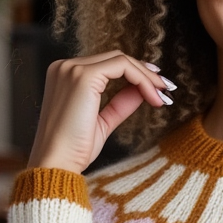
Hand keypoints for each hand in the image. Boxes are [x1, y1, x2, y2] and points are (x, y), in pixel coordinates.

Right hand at [28, 52, 175, 172]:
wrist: (57, 163)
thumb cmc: (74, 150)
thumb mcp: (103, 122)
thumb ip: (120, 103)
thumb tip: (142, 90)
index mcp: (66, 76)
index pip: (107, 65)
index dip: (135, 74)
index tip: (156, 90)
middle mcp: (65, 67)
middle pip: (115, 59)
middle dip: (145, 73)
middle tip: (166, 90)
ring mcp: (72, 69)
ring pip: (120, 60)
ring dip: (146, 77)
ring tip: (162, 96)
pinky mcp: (82, 76)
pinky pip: (121, 66)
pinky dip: (141, 79)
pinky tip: (152, 97)